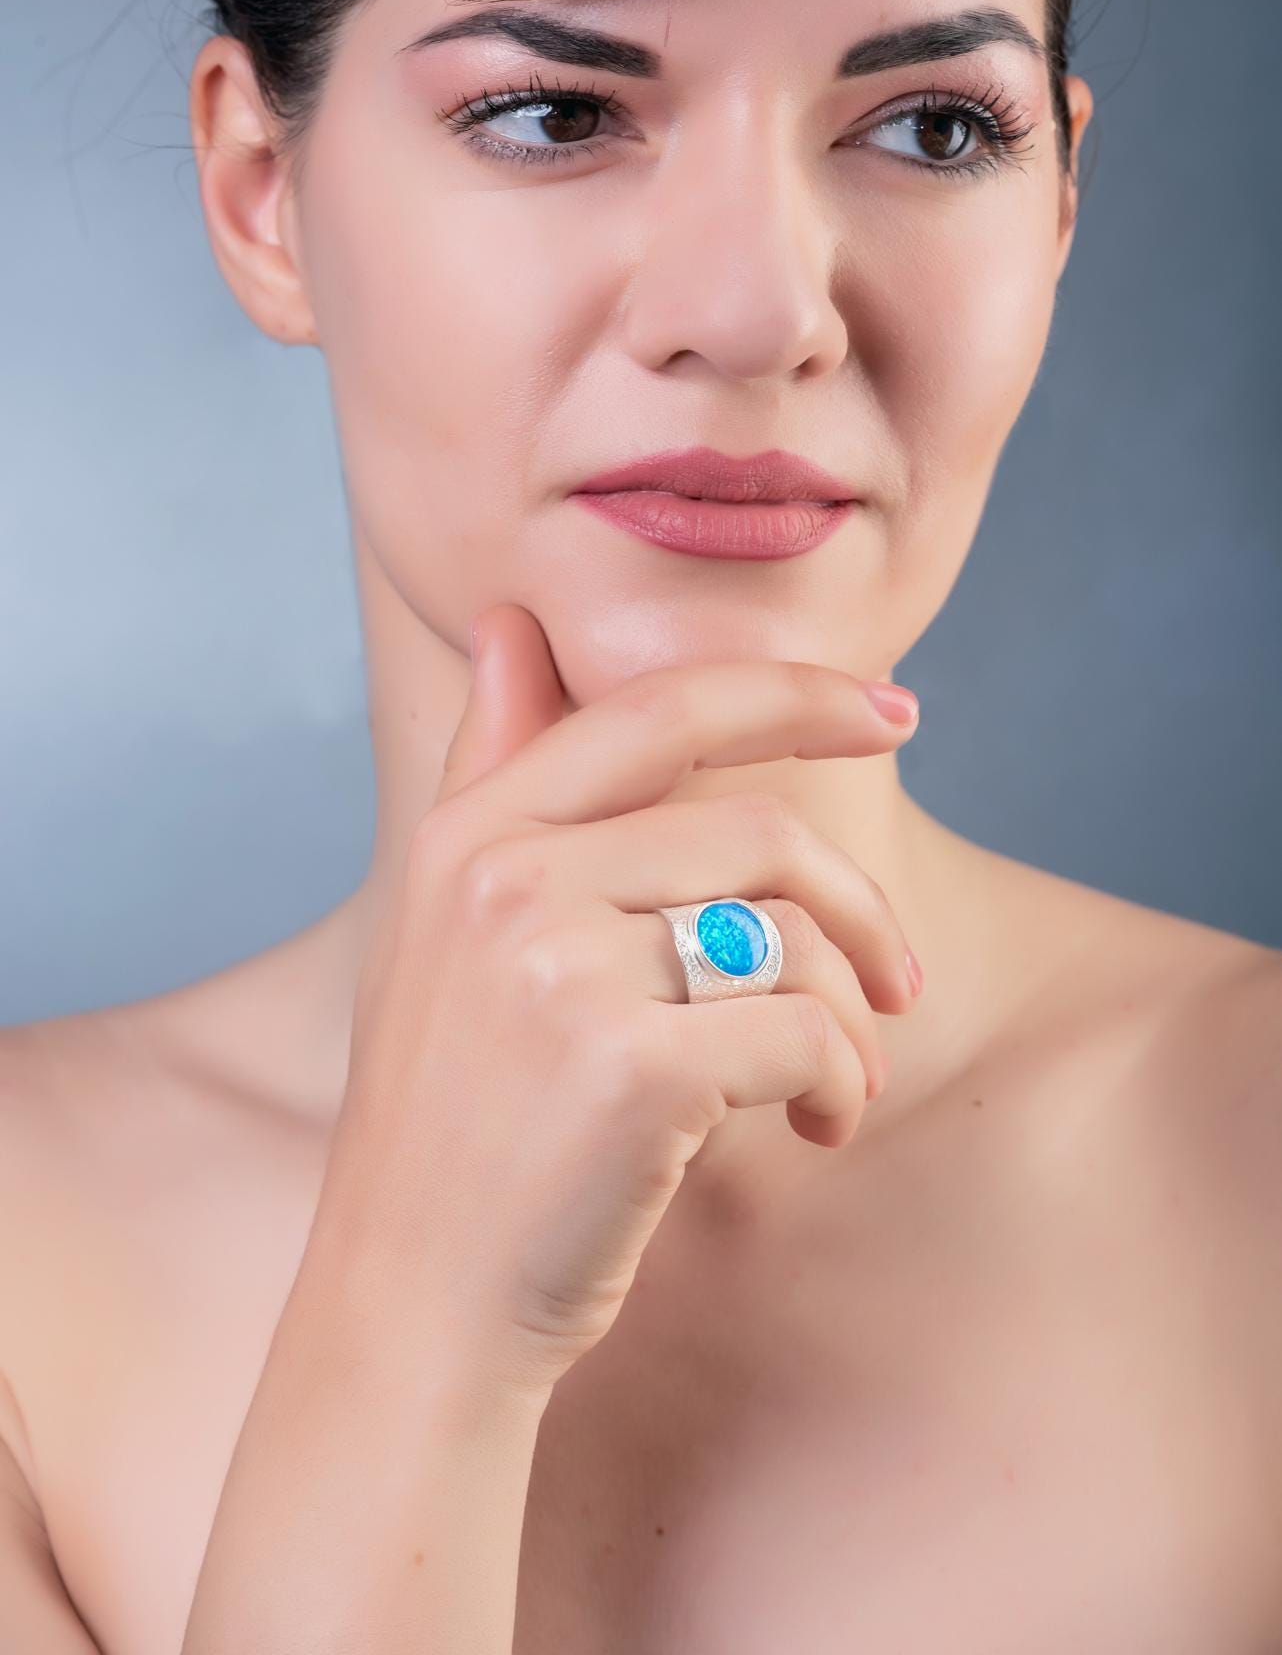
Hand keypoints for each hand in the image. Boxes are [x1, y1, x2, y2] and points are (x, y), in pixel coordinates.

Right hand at [327, 604, 921, 1400]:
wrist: (412, 1302)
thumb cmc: (453, 1115)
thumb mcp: (443, 926)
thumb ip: (488, 769)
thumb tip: (511, 623)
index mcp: (473, 832)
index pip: (662, 709)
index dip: (793, 692)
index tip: (894, 711)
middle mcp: (505, 877)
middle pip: (759, 830)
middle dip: (862, 903)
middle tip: (902, 978)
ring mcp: (560, 969)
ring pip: (792, 935)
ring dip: (853, 1013)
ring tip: (838, 1081)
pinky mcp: (630, 1069)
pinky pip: (804, 1033)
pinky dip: (843, 1083)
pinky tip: (819, 1128)